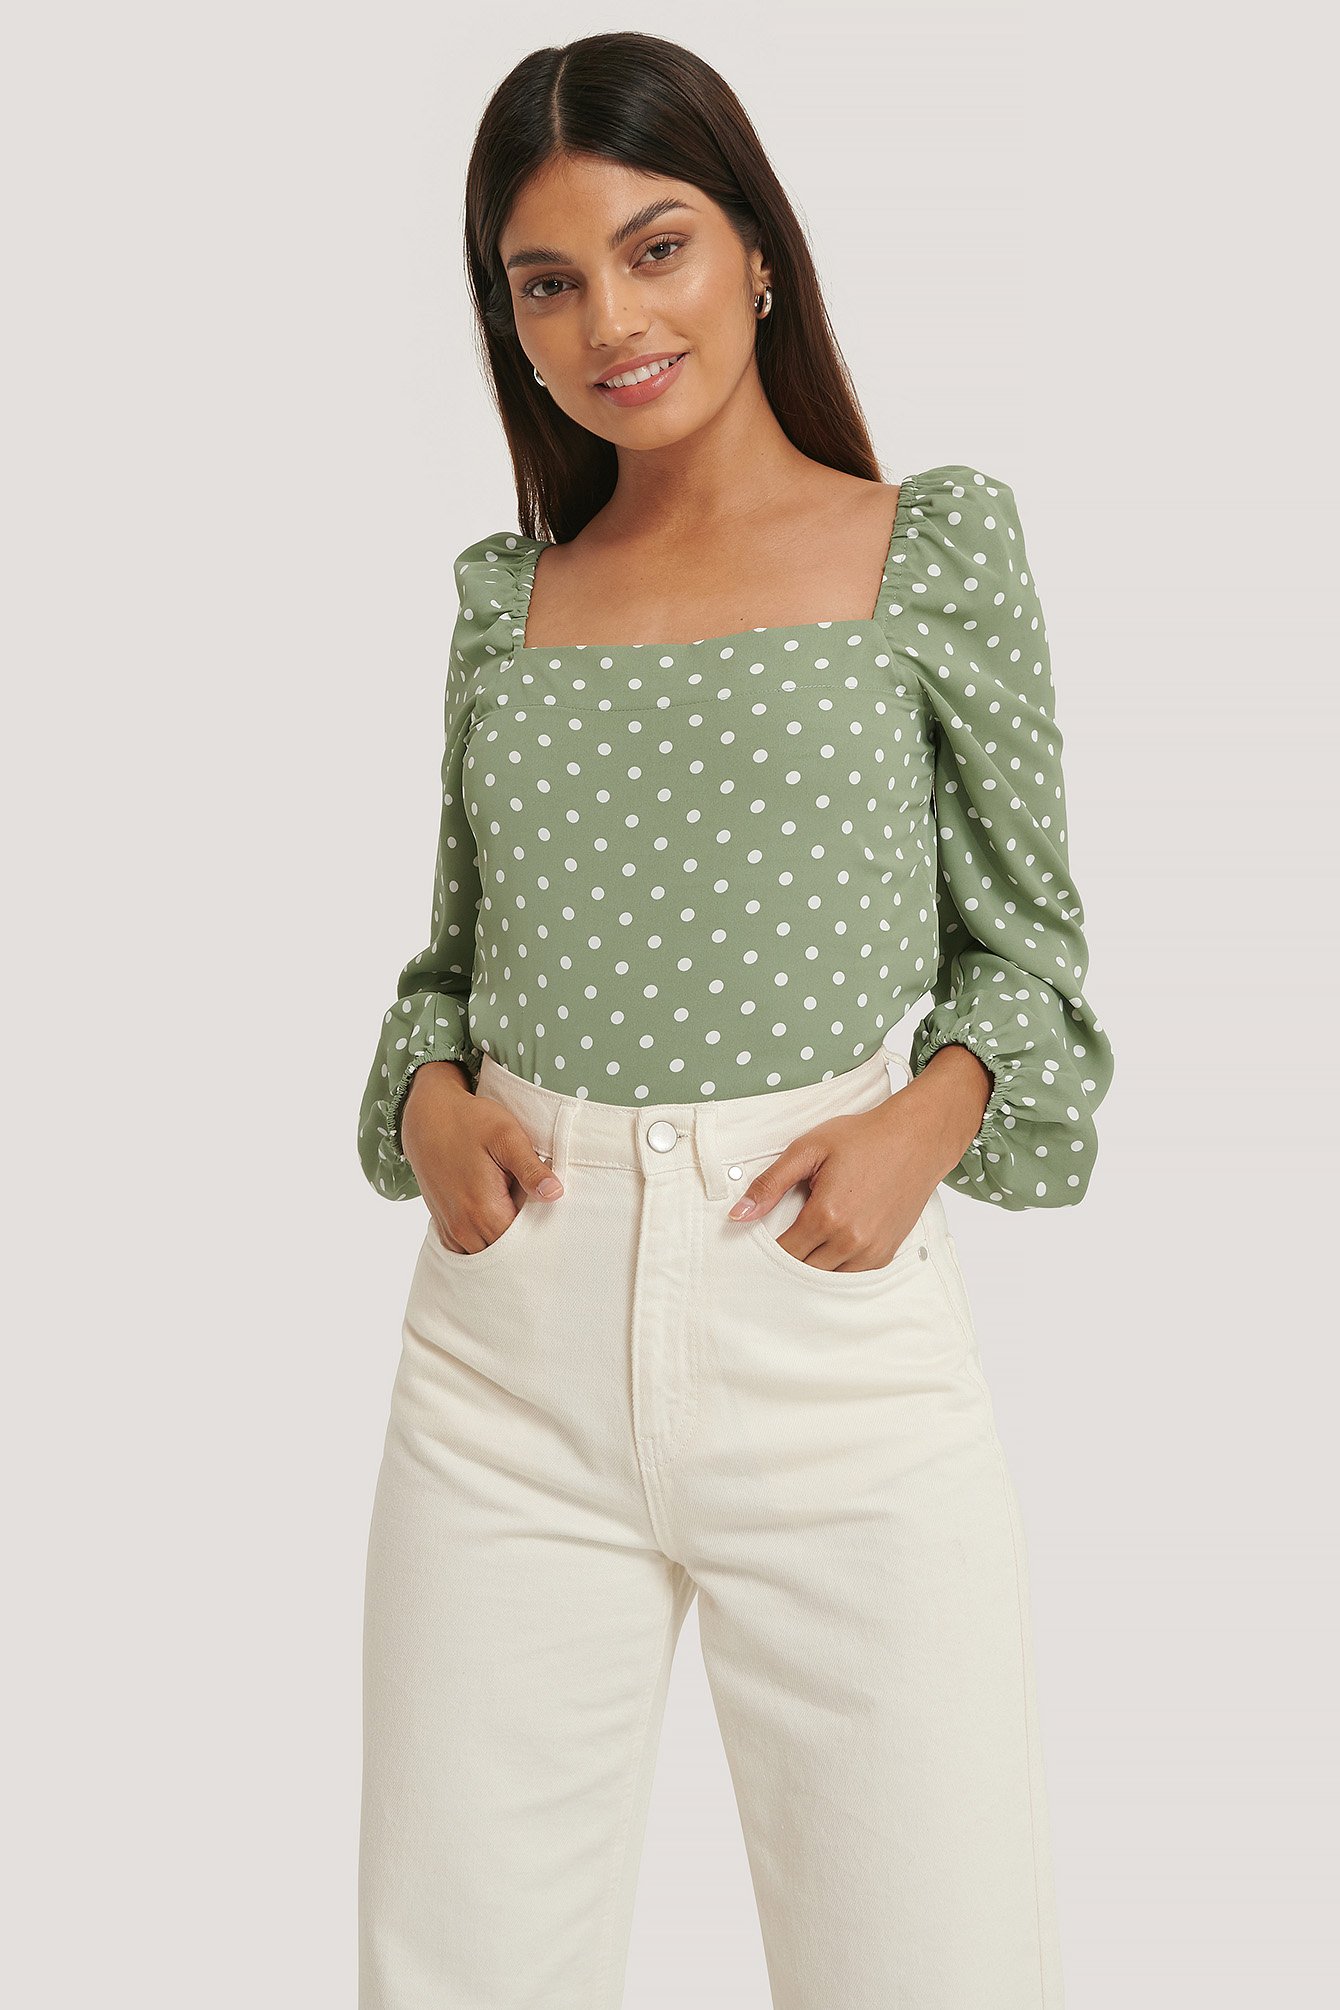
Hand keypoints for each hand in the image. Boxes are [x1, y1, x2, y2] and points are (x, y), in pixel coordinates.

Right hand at [400, 1061, 563, 1253]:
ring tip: (517, 1213)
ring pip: (487, 1255)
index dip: (541, 1234)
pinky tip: (497, 1217)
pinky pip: (469, 1249)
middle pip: (505, 1255)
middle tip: (538, 1214)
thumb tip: (555, 1194)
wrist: (428, 1117)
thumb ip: (530, 1169)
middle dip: (524, 1242)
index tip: (552, 1217)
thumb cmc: (470, 1122)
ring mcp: (451, 1229)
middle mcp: (463, 1228)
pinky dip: (485, 1240)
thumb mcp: (507, 1136)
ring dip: (504, 1242)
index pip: (523, 1245)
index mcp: (483, 1210)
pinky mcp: (444, 1225)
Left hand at [722, 1051, 989, 1272]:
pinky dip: (836, 1265)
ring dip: (812, 1263)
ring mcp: (871, 1250)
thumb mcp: (809, 1150)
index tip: (760, 1238)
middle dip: (788, 1257)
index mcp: (826, 1215)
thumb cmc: (863, 1138)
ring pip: (826, 1277)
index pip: (782, 1252)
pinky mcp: (886, 1253)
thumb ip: (770, 1184)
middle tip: (781, 1237)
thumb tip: (737, 1216)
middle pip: (802, 1269)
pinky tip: (830, 1244)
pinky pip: (851, 1274)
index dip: (766, 1249)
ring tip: (806, 1238)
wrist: (916, 1139)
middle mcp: (850, 1240)